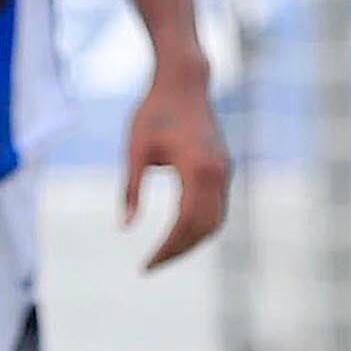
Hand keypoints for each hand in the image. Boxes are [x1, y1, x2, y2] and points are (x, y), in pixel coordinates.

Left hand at [122, 58, 230, 270]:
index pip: (185, 224)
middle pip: (204, 228)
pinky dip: (199, 227)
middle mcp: (218, 174)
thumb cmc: (154, 113)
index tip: (145, 265)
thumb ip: (130, 189)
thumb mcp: (135, 150)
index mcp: (197, 170)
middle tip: (150, 266)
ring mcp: (225, 172)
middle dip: (178, 251)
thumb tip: (124, 226)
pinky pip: (217, 208)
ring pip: (215, 221)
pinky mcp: (224, 169)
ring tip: (162, 255)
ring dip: (191, 242)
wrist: (184, 83)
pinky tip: (176, 234)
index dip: (166, 249)